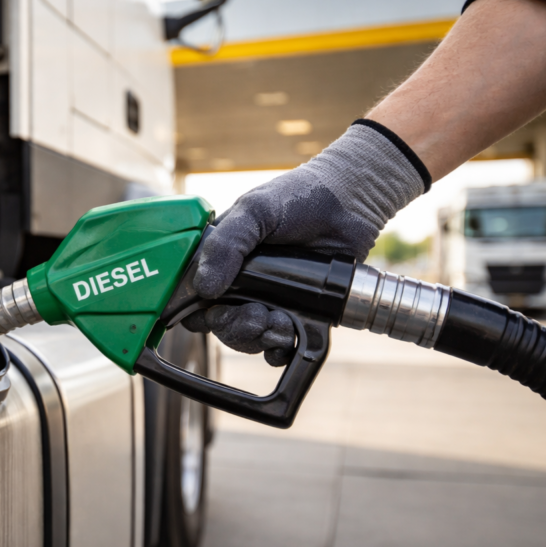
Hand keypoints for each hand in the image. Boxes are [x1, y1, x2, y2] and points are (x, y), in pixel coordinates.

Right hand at [182, 121, 428, 363]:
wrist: (351, 202)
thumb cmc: (298, 196)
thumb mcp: (255, 211)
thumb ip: (226, 244)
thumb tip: (204, 289)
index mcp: (221, 258)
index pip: (194, 296)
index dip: (199, 311)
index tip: (216, 311)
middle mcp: (240, 281)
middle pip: (221, 323)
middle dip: (237, 327)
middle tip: (259, 317)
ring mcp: (268, 297)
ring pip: (249, 335)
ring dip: (260, 337)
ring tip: (282, 323)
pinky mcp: (297, 310)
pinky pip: (279, 342)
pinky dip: (279, 350)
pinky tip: (288, 341)